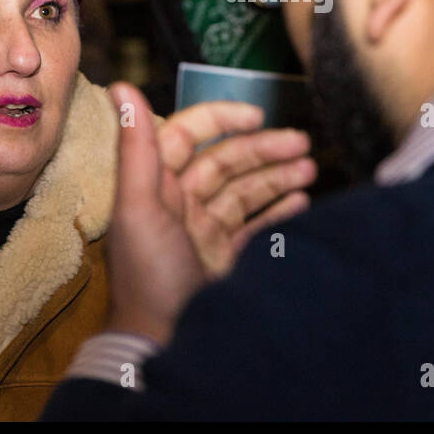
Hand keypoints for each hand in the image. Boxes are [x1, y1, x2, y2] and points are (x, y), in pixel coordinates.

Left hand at [104, 82, 313, 345]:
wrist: (162, 346)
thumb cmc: (148, 278)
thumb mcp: (140, 208)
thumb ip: (137, 148)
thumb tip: (122, 87)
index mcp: (156, 186)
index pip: (188, 135)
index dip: (221, 118)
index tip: (257, 114)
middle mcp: (180, 205)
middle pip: (226, 162)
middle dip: (264, 150)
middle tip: (303, 144)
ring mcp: (204, 233)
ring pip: (245, 191)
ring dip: (277, 177)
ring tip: (310, 170)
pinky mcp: (224, 261)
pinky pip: (254, 227)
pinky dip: (278, 211)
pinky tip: (302, 202)